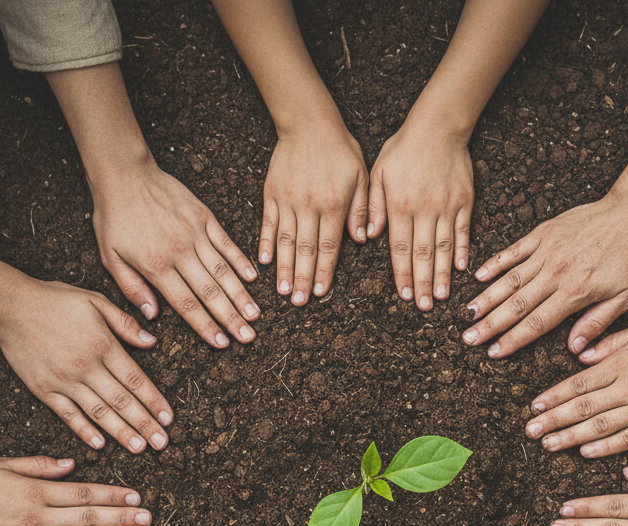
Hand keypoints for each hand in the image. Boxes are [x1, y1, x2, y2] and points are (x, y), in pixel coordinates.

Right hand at [0, 277, 172, 453]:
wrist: (9, 306)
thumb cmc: (55, 300)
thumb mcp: (95, 301)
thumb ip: (125, 323)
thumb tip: (152, 341)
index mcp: (103, 345)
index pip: (136, 380)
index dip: (154, 402)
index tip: (169, 419)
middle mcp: (86, 366)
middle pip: (122, 401)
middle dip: (144, 424)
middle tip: (162, 444)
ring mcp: (64, 380)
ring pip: (99, 412)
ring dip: (121, 432)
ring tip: (139, 448)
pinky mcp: (44, 389)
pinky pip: (68, 415)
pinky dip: (84, 431)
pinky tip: (100, 444)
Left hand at [91, 157, 260, 347]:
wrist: (124, 173)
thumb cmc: (114, 217)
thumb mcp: (109, 256)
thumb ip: (131, 288)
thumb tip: (153, 316)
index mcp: (156, 265)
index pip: (186, 303)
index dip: (205, 326)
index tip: (222, 343)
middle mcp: (180, 251)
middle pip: (210, 292)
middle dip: (231, 318)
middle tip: (248, 338)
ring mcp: (195, 233)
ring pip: (223, 271)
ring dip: (241, 295)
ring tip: (255, 316)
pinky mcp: (204, 217)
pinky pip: (226, 243)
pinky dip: (241, 261)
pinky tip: (252, 279)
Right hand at [260, 120, 367, 304]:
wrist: (308, 121)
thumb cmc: (340, 149)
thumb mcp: (362, 175)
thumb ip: (362, 208)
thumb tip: (363, 239)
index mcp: (334, 205)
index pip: (329, 246)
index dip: (324, 272)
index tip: (319, 293)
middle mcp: (309, 205)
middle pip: (306, 250)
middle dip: (303, 279)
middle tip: (299, 303)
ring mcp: (288, 200)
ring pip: (286, 241)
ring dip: (284, 269)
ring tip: (282, 292)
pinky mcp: (272, 193)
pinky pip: (268, 223)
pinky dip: (266, 244)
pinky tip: (264, 263)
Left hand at [367, 122, 472, 309]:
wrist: (438, 125)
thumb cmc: (403, 149)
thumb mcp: (378, 173)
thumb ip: (372, 205)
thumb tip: (368, 237)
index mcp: (400, 205)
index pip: (400, 247)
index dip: (402, 273)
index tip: (404, 295)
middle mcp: (424, 209)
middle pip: (423, 253)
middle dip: (422, 282)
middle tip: (423, 306)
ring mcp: (446, 206)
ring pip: (444, 247)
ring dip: (442, 274)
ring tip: (441, 297)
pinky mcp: (465, 200)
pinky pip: (463, 230)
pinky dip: (462, 251)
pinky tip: (461, 270)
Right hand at [463, 191, 627, 357]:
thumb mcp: (625, 297)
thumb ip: (597, 323)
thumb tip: (575, 349)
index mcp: (574, 294)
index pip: (536, 323)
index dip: (512, 340)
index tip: (493, 352)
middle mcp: (555, 274)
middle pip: (516, 305)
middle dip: (490, 324)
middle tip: (468, 339)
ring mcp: (547, 251)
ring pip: (509, 280)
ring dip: (486, 298)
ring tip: (468, 314)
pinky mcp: (544, 233)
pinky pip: (514, 251)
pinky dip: (495, 263)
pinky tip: (478, 276)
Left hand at [525, 321, 627, 456]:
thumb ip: (609, 343)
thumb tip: (580, 354)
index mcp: (621, 364)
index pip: (578, 384)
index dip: (553, 397)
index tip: (534, 407)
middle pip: (582, 408)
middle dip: (553, 421)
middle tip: (531, 431)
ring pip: (600, 427)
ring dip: (571, 438)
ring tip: (549, 445)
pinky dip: (605, 448)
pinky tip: (585, 453)